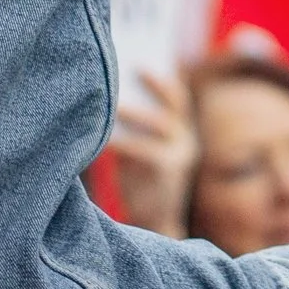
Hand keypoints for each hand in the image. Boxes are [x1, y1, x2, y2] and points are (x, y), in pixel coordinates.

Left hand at [109, 65, 198, 239]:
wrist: (153, 228)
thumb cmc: (139, 184)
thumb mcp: (143, 152)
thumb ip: (135, 128)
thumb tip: (110, 96)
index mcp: (182, 133)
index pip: (177, 97)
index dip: (161, 78)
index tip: (140, 60)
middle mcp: (187, 140)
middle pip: (173, 104)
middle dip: (153, 84)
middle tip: (128, 68)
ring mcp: (180, 156)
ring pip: (158, 122)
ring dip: (132, 111)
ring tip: (109, 102)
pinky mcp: (166, 172)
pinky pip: (141, 148)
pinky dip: (120, 139)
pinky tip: (101, 137)